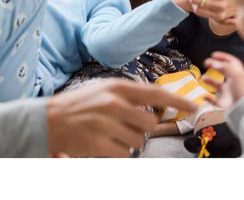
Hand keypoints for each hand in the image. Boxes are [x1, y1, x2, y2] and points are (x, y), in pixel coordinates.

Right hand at [46, 79, 197, 157]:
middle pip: (149, 124)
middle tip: (124, 127)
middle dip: (141, 129)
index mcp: (116, 87)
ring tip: (109, 135)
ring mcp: (107, 124)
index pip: (155, 93)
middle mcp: (114, 103)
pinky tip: (104, 145)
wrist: (48, 120)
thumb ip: (126, 95)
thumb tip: (153, 105)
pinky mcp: (99, 144)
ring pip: (138, 142)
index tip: (195, 106)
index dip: (177, 101)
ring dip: (128, 143)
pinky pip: (123, 156)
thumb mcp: (102, 90)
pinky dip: (117, 154)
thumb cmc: (78, 105)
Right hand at [201, 51, 243, 109]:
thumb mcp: (235, 76)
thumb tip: (213, 62)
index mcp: (238, 75)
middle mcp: (234, 83)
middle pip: (224, 72)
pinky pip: (215, 100)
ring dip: (209, 80)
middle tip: (206, 63)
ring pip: (218, 85)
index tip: (213, 55)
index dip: (223, 57)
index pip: (232, 62)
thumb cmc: (242, 92)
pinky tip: (203, 96)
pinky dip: (208, 98)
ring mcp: (229, 93)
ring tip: (202, 77)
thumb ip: (224, 67)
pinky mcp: (225, 104)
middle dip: (215, 66)